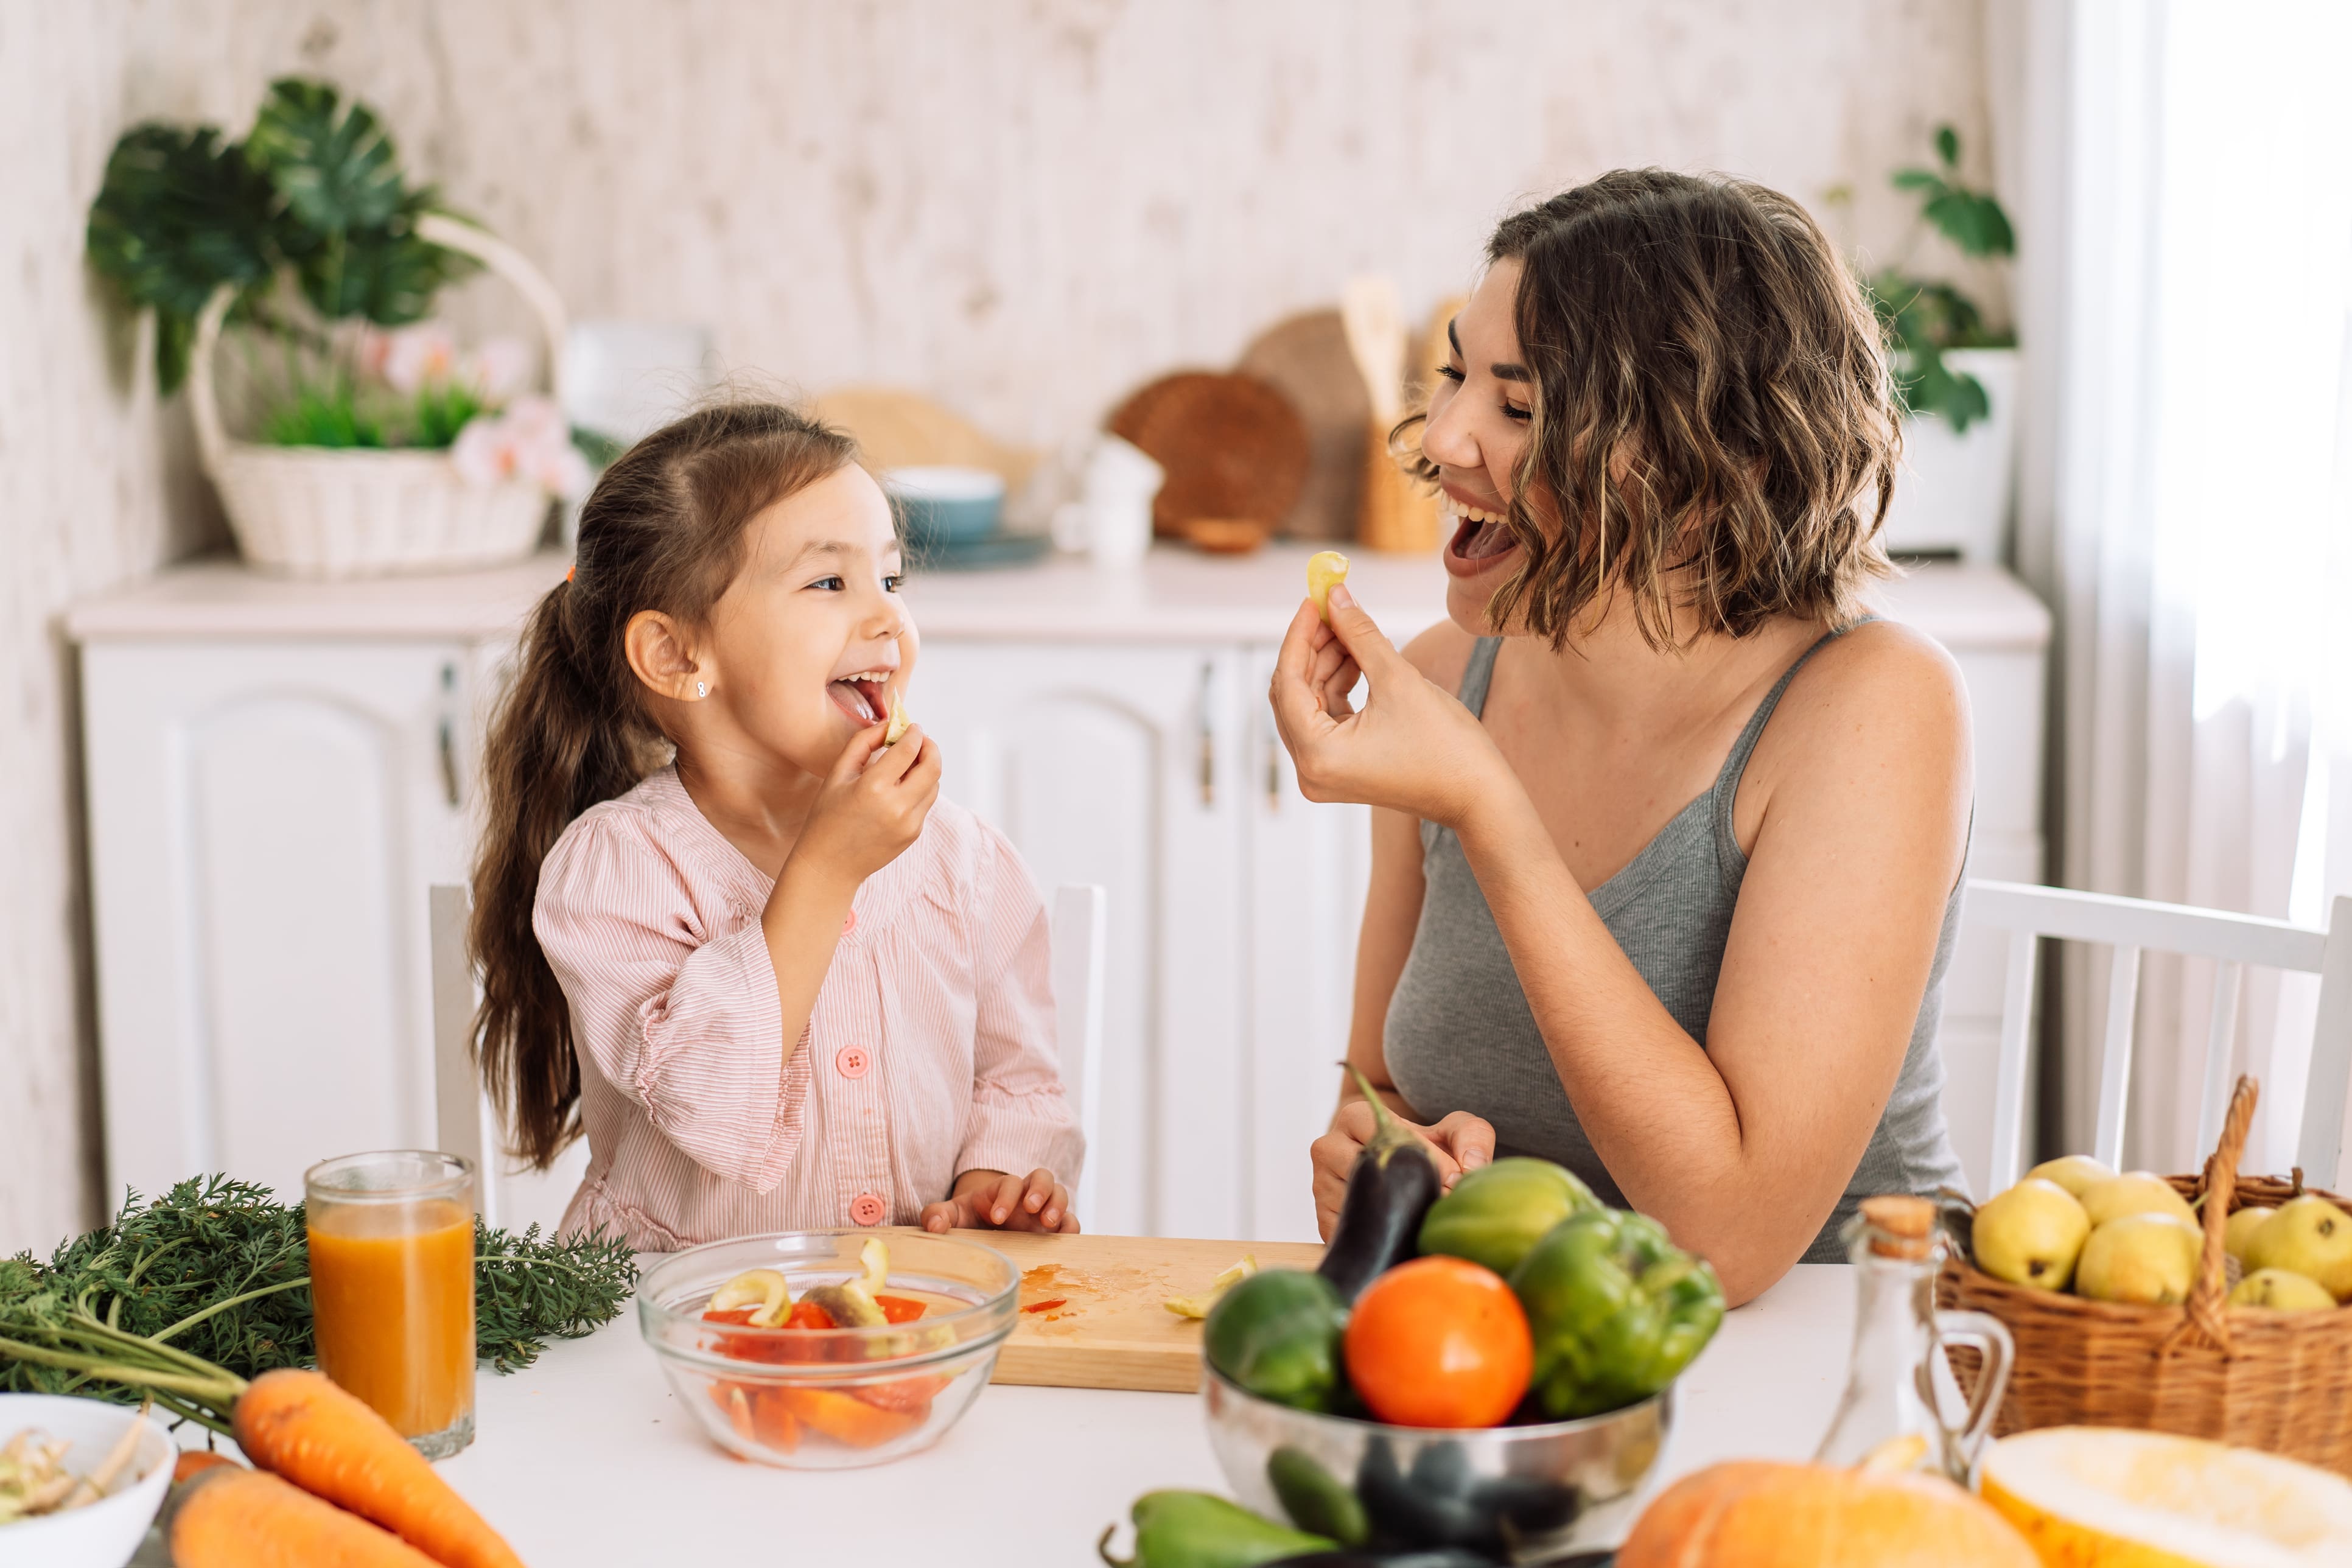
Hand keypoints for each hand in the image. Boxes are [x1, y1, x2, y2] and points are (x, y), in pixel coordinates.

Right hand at [789, 722, 942, 887]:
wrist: (830, 865)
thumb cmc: (827, 817)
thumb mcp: (837, 774)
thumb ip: (863, 743)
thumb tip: (888, 725)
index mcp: (874, 788)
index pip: (908, 750)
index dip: (914, 733)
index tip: (912, 726)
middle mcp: (897, 807)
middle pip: (932, 766)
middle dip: (930, 747)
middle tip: (920, 740)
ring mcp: (909, 823)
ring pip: (934, 785)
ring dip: (927, 767)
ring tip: (910, 761)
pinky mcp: (914, 834)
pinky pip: (925, 803)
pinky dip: (920, 788)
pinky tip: (902, 786)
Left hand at [919, 1168, 1078, 1233]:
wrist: (983, 1235)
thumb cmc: (968, 1220)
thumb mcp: (951, 1216)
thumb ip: (937, 1215)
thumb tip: (934, 1227)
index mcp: (1001, 1190)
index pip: (1009, 1183)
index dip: (1006, 1197)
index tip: (996, 1217)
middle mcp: (1026, 1196)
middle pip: (1043, 1177)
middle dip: (1040, 1189)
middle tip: (1030, 1208)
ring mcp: (1043, 1212)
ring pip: (1060, 1194)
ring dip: (1058, 1205)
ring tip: (1047, 1224)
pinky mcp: (1054, 1231)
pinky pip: (1070, 1223)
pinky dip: (1071, 1229)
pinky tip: (1063, 1239)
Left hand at [1269, 586, 1507, 828]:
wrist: (1478, 796)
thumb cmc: (1445, 746)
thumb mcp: (1398, 679)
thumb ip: (1360, 634)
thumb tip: (1336, 596)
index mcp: (1316, 755)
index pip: (1288, 682)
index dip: (1299, 635)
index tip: (1314, 599)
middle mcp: (1310, 770)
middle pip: (1293, 693)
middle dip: (1312, 647)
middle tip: (1333, 607)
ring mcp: (1324, 773)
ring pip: (1310, 703)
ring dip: (1327, 663)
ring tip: (1352, 628)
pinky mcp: (1340, 769)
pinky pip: (1326, 718)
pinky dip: (1338, 686)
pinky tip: (1358, 658)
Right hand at [1310, 1099, 1494, 1241]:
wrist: (1398, 1169)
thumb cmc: (1428, 1146)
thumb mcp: (1456, 1131)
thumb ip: (1472, 1137)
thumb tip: (1468, 1168)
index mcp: (1356, 1117)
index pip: (1384, 1135)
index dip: (1422, 1156)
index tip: (1453, 1178)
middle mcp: (1329, 1148)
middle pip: (1366, 1172)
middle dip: (1406, 1190)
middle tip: (1439, 1203)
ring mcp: (1321, 1186)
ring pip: (1358, 1205)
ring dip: (1394, 1217)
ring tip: (1424, 1218)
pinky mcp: (1323, 1220)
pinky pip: (1350, 1232)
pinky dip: (1380, 1237)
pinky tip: (1401, 1233)